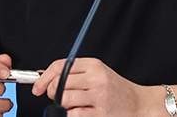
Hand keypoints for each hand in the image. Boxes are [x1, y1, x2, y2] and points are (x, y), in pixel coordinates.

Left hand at [31, 57, 160, 116]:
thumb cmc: (115, 89)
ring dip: (62, 105)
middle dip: (52, 93)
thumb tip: (45, 78)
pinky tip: (81, 112)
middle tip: (58, 97)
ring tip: (72, 105)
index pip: (60, 66)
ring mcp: (98, 96)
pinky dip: (72, 115)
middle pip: (59, 83)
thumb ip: (75, 73)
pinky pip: (73, 114)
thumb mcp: (98, 73)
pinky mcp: (100, 113)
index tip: (38, 87)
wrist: (138, 104)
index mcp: (94, 65)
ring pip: (63, 99)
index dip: (44, 77)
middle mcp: (96, 78)